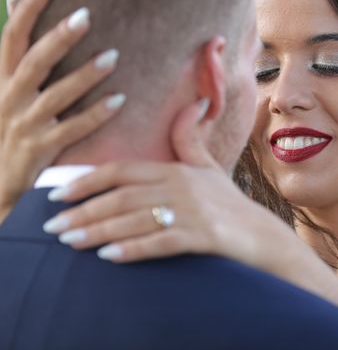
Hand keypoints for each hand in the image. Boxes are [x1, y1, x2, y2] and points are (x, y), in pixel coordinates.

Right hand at [0, 0, 123, 219]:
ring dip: (83, 76)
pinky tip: (119, 100)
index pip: (11, 37)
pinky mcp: (40, 151)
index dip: (26, 9)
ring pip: (54, 96)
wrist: (0, 184)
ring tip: (113, 56)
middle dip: (57, 38)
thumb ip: (15, 50)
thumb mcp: (5, 87)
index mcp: (3, 80)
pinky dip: (95, 115)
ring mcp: (24, 126)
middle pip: (32, 62)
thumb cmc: (12, 127)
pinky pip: (71, 130)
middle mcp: (10, 99)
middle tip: (86, 15)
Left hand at [43, 158, 289, 267]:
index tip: (58, 193)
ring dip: (99, 232)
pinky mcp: (204, 236)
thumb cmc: (229, 203)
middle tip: (52, 227)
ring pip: (136, 220)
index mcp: (177, 169)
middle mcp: (182, 187)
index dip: (88, 180)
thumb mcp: (208, 168)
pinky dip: (134, 249)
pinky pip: (162, 242)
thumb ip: (189, 139)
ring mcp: (194, 212)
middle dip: (84, 211)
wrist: (262, 234)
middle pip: (123, 197)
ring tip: (69, 242)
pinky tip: (109, 257)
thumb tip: (191, 102)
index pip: (124, 170)